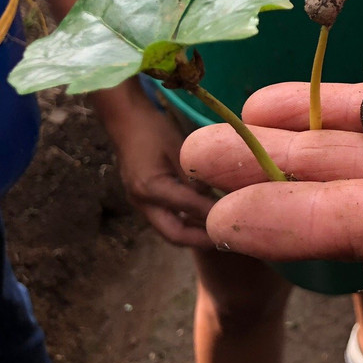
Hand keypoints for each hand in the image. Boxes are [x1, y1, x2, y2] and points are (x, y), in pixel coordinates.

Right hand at [103, 92, 216, 247]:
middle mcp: (142, 202)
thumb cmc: (153, 130)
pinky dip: (186, 224)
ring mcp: (140, 205)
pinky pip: (167, 220)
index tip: (237, 219)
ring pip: (170, 231)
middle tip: (229, 241)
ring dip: (195, 235)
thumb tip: (220, 197)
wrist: (125, 122)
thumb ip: (196, 175)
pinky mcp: (143, 201)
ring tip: (221, 234)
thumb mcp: (179, 149)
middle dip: (202, 241)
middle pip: (174, 235)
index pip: (189, 208)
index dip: (214, 214)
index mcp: (150, 187)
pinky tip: (206, 219)